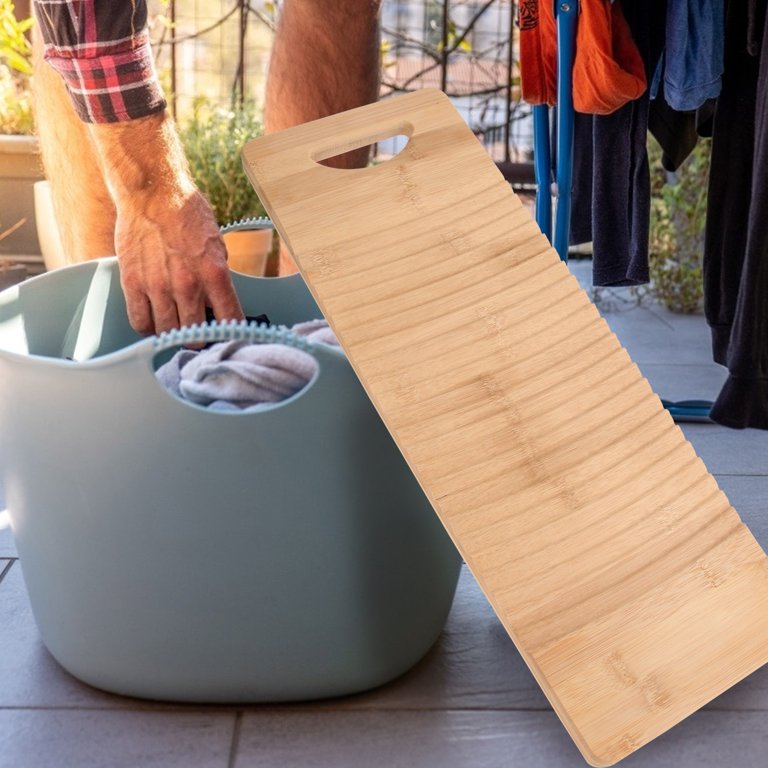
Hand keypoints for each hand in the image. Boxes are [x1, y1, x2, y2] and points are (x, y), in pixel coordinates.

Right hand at [115, 186, 242, 334]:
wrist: (153, 192)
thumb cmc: (187, 215)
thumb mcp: (217, 246)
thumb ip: (218, 279)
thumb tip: (218, 306)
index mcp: (215, 274)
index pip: (230, 322)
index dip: (231, 334)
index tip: (229, 336)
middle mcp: (187, 284)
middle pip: (194, 336)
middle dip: (199, 337)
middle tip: (198, 331)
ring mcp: (158, 286)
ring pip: (167, 334)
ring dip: (173, 334)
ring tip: (177, 325)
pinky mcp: (133, 284)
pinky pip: (140, 323)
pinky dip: (149, 327)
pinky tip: (155, 318)